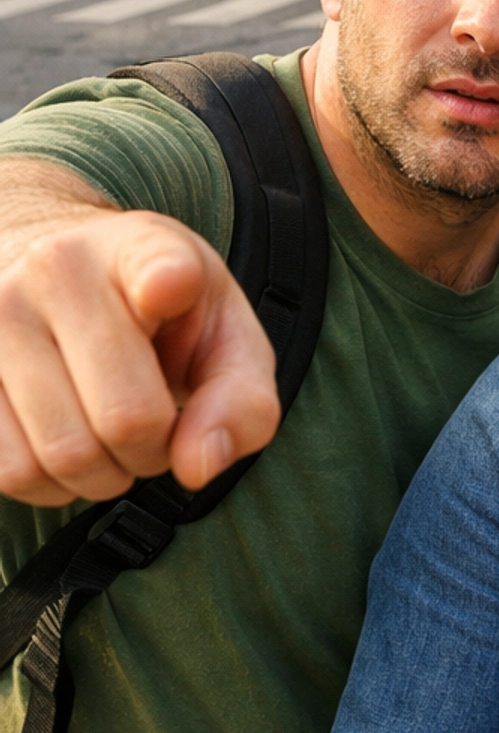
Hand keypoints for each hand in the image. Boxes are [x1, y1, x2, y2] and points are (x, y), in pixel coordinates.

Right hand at [0, 192, 279, 503]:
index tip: (169, 285)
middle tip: (153, 430)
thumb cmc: (156, 314)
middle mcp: (57, 268)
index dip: (166, 280)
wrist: (52, 270)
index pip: (157, 262)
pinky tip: (60, 446)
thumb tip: (197, 467)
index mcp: (142, 248)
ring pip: (62, 455)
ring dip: (101, 476)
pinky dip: (48, 484)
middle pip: (125, 417)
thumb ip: (241, 402)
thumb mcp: (222, 335)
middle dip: (153, 452)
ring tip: (105, 437)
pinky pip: (9, 471)